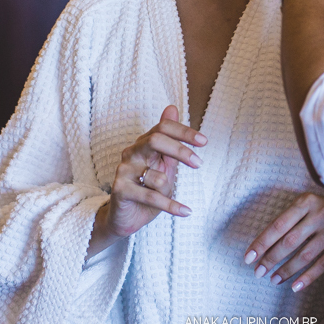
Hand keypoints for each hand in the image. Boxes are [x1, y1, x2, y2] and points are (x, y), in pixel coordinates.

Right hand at [99, 106, 206, 238]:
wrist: (127, 216)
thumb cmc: (148, 188)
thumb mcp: (164, 164)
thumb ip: (170, 140)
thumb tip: (172, 107)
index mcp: (143, 143)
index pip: (163, 127)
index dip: (184, 132)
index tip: (204, 142)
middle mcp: (131, 153)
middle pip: (156, 140)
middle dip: (180, 150)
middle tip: (199, 163)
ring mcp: (124, 170)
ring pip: (156, 176)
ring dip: (168, 188)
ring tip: (166, 196)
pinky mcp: (120, 189)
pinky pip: (151, 197)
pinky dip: (171, 206)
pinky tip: (185, 211)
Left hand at [243, 193, 323, 292]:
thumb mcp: (308, 205)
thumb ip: (289, 220)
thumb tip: (263, 245)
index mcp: (306, 202)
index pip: (278, 225)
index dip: (262, 242)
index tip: (249, 257)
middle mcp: (320, 214)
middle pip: (290, 241)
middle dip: (271, 258)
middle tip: (258, 272)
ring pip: (305, 255)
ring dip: (287, 270)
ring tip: (273, 279)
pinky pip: (322, 264)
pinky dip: (307, 277)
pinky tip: (295, 286)